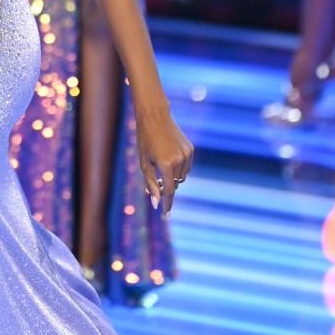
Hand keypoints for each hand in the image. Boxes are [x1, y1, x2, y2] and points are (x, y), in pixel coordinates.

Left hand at [136, 96, 193, 214]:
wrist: (155, 118)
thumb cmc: (145, 141)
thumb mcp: (144, 164)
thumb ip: (151, 184)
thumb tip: (156, 203)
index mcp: (165, 165)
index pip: (170, 191)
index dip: (167, 204)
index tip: (166, 215)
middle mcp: (179, 160)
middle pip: (175, 184)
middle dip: (167, 186)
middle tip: (157, 182)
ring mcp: (186, 154)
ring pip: (182, 176)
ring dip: (173, 177)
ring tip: (161, 165)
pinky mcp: (190, 149)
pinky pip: (186, 166)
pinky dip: (179, 167)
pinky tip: (169, 156)